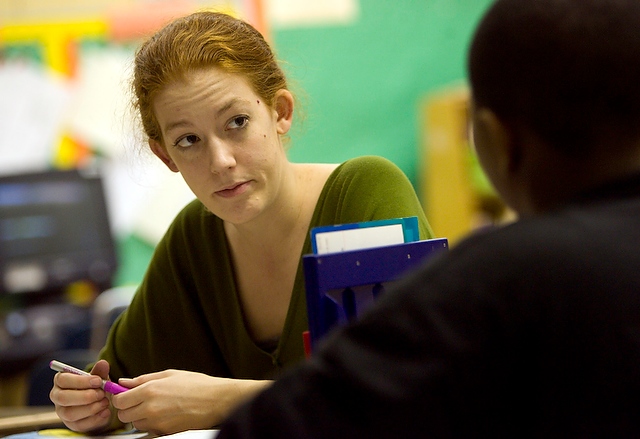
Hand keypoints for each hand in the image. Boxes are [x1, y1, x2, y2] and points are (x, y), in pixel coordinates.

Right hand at [50, 360, 121, 432]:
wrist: (99, 402)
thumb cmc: (95, 387)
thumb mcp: (98, 378)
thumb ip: (99, 371)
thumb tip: (103, 363)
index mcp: (61, 381)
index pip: (63, 380)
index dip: (80, 381)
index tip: (98, 381)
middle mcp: (58, 397)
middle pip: (63, 398)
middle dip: (85, 396)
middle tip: (102, 393)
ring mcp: (62, 413)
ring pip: (70, 414)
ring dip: (91, 408)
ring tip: (105, 402)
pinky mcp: (71, 425)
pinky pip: (80, 425)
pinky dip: (95, 419)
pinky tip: (105, 411)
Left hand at [112, 370, 271, 434]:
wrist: (217, 400)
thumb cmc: (197, 385)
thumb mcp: (170, 374)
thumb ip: (144, 379)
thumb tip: (124, 382)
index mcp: (150, 390)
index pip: (120, 400)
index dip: (121, 397)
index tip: (126, 395)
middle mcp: (150, 408)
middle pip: (124, 415)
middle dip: (129, 408)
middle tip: (141, 401)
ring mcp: (157, 422)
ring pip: (136, 424)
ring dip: (140, 417)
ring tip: (157, 407)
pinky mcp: (165, 432)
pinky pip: (149, 431)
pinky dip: (152, 425)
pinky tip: (165, 415)